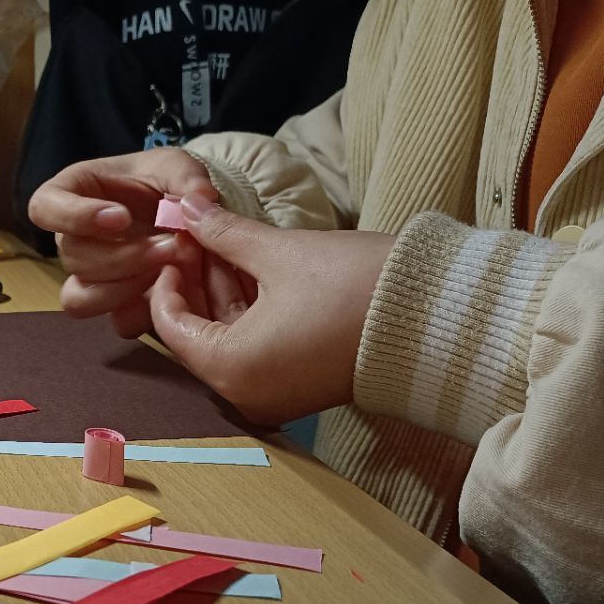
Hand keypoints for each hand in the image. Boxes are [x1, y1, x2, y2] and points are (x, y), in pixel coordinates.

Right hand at [28, 148, 217, 337]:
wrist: (187, 215)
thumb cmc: (167, 181)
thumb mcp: (178, 166)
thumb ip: (186, 176)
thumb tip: (199, 197)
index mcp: (72, 194)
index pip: (44, 208)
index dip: (74, 217)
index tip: (122, 218)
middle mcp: (73, 238)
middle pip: (72, 258)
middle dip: (123, 256)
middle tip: (170, 246)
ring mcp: (91, 278)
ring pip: (81, 298)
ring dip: (125, 290)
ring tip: (169, 273)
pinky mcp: (118, 305)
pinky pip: (114, 322)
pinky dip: (143, 313)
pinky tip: (170, 295)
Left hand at [150, 194, 392, 425]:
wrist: (437, 320)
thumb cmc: (356, 288)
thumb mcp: (281, 253)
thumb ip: (225, 234)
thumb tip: (188, 209)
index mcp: (232, 370)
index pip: (172, 327)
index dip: (166, 280)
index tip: (174, 242)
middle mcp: (247, 394)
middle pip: (198, 334)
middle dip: (195, 282)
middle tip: (195, 235)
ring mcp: (274, 395)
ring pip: (228, 339)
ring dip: (222, 293)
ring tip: (221, 241)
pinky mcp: (299, 386)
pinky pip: (256, 349)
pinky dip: (249, 312)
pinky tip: (250, 268)